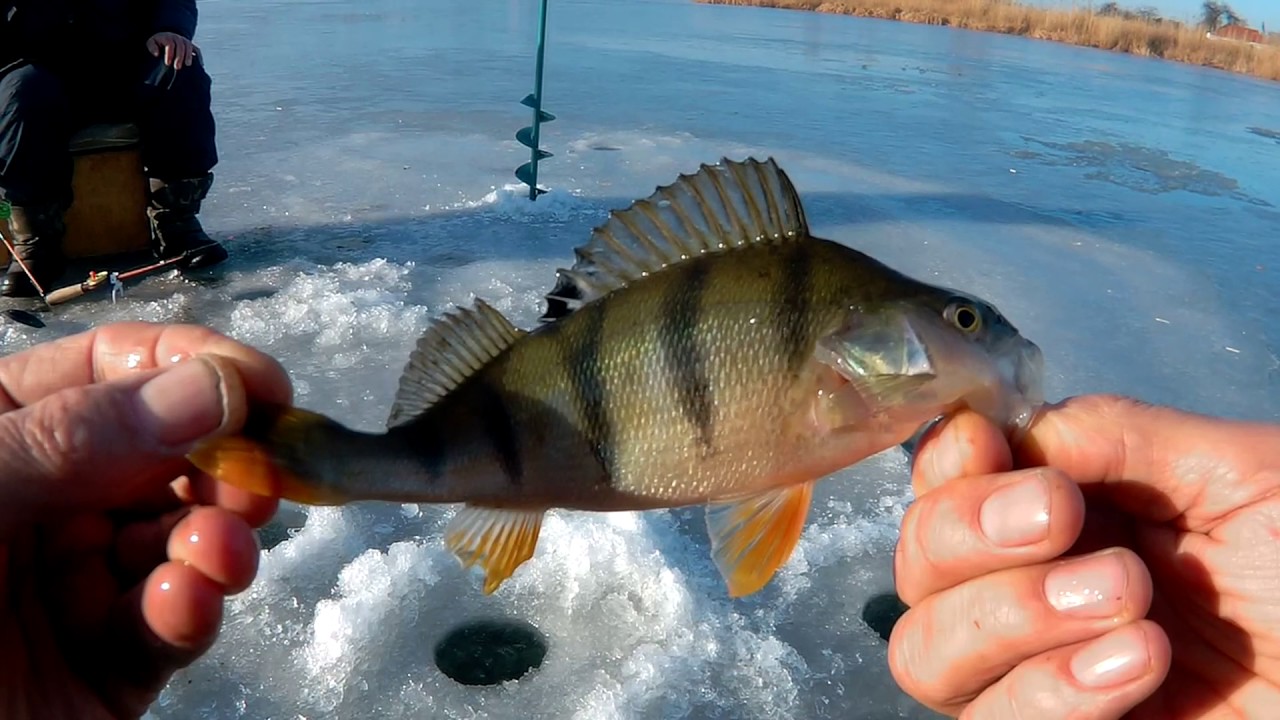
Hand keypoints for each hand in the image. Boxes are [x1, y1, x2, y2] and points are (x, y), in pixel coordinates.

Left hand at [0, 322, 291, 718]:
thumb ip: (75, 440)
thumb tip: (214, 390)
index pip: (108, 372)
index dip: (190, 367)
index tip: (265, 389)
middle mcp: (43, 504)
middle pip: (167, 455)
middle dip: (221, 464)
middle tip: (262, 481)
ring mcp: (76, 587)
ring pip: (181, 541)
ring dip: (215, 541)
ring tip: (220, 554)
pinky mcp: (105, 668)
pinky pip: (167, 625)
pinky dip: (190, 611)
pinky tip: (184, 605)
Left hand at [146, 32, 195, 69]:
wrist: (166, 38)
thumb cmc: (158, 43)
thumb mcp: (151, 43)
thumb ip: (152, 47)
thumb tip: (156, 54)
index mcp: (168, 37)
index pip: (170, 44)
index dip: (169, 54)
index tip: (167, 63)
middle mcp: (178, 38)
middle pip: (181, 46)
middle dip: (179, 57)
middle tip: (177, 67)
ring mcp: (186, 41)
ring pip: (189, 47)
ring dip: (189, 56)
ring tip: (187, 65)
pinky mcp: (191, 46)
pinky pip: (197, 50)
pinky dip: (199, 57)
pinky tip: (199, 65)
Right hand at [889, 395, 1279, 717]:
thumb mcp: (1243, 472)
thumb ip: (1121, 437)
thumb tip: (1017, 430)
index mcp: (1073, 515)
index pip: (943, 487)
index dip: (945, 469)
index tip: (992, 449)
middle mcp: (1037, 593)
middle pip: (916, 572)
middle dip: (969, 538)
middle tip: (1066, 525)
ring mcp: (1044, 678)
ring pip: (927, 658)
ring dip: (1006, 620)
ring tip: (1128, 608)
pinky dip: (1047, 696)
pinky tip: (1136, 668)